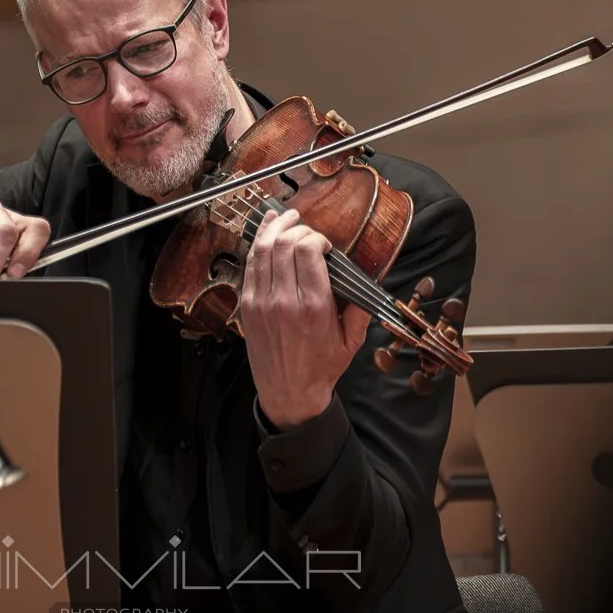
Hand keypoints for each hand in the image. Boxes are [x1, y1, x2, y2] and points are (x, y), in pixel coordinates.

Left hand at [239, 208, 372, 429]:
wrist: (289, 394)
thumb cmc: (321, 368)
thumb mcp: (352, 341)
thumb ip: (361, 306)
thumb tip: (365, 275)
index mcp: (313, 307)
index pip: (308, 250)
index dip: (317, 238)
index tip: (325, 245)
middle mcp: (284, 300)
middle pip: (284, 244)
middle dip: (297, 228)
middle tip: (306, 229)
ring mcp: (261, 302)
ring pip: (262, 249)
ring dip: (274, 228)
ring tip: (286, 217)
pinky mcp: (247, 306)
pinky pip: (250, 265)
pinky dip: (257, 243)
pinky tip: (266, 231)